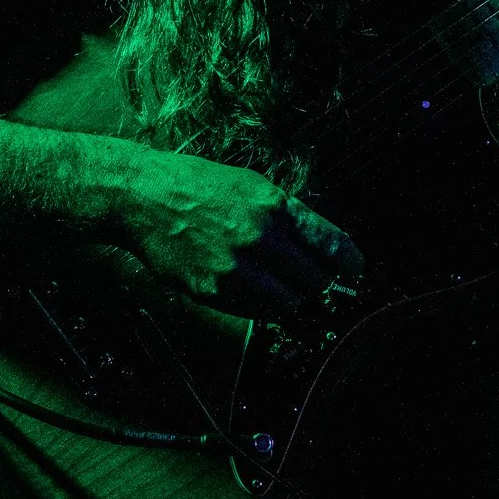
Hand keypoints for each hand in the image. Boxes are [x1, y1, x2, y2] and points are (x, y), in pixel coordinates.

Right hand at [122, 149, 362, 320]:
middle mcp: (260, 238)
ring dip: (287, 298)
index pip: (331, 243)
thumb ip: (286, 216)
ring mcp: (236, 267)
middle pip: (314, 281)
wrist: (143, 197)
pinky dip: (257, 304)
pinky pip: (254, 312)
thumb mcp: (251, 186)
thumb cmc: (198, 186)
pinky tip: (243, 284)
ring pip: (288, 303)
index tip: (355, 271)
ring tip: (271, 282)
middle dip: (314, 282)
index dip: (349, 262)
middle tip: (303, 277)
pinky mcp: (213, 290)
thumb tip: (320, 247)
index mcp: (274, 206)